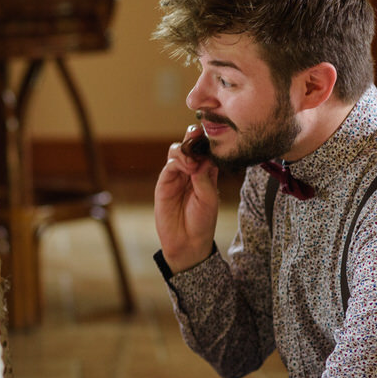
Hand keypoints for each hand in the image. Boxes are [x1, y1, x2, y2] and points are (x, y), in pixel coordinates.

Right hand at [154, 124, 219, 272]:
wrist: (187, 242)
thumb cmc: (202, 221)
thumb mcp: (209, 198)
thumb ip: (205, 177)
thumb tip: (200, 158)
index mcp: (207, 173)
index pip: (206, 150)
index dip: (207, 141)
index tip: (212, 134)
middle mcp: (191, 171)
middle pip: (190, 146)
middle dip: (193, 137)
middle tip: (197, 134)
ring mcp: (177, 176)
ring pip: (177, 151)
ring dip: (185, 150)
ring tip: (193, 161)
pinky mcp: (164, 183)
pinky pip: (169, 166)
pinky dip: (178, 161)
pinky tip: (187, 167)